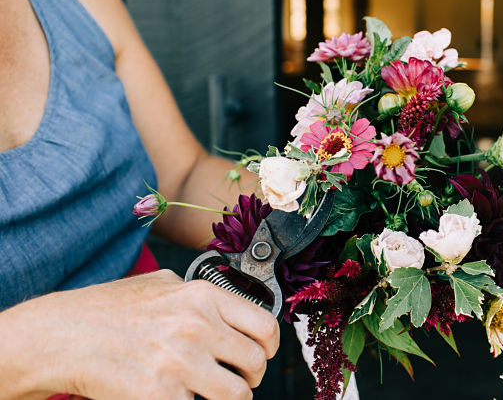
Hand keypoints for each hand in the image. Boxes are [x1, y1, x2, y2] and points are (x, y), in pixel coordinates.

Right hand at [0, 269, 278, 399]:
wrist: (63, 336)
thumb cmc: (107, 309)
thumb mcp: (160, 284)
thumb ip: (198, 294)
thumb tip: (230, 307)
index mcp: (203, 296)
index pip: (264, 325)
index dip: (270, 346)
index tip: (264, 355)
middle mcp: (197, 326)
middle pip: (255, 362)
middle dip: (250, 377)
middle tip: (238, 381)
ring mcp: (180, 362)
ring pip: (236, 395)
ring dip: (229, 398)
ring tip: (213, 394)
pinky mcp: (161, 395)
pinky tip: (181, 397)